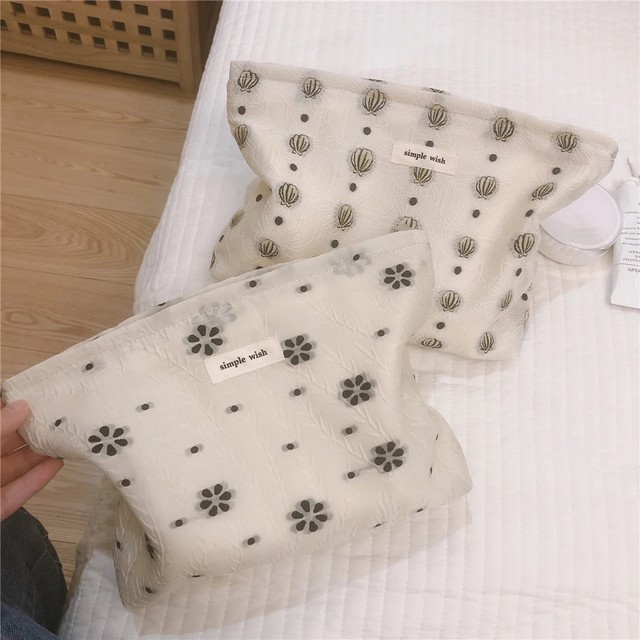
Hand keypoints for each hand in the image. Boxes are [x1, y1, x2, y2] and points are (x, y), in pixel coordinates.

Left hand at [1, 399, 62, 520]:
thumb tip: (24, 405)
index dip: (13, 408)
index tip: (40, 396)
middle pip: (5, 443)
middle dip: (32, 431)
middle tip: (61, 417)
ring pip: (14, 468)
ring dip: (39, 455)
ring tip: (66, 439)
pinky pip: (16, 494)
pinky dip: (36, 480)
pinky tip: (57, 465)